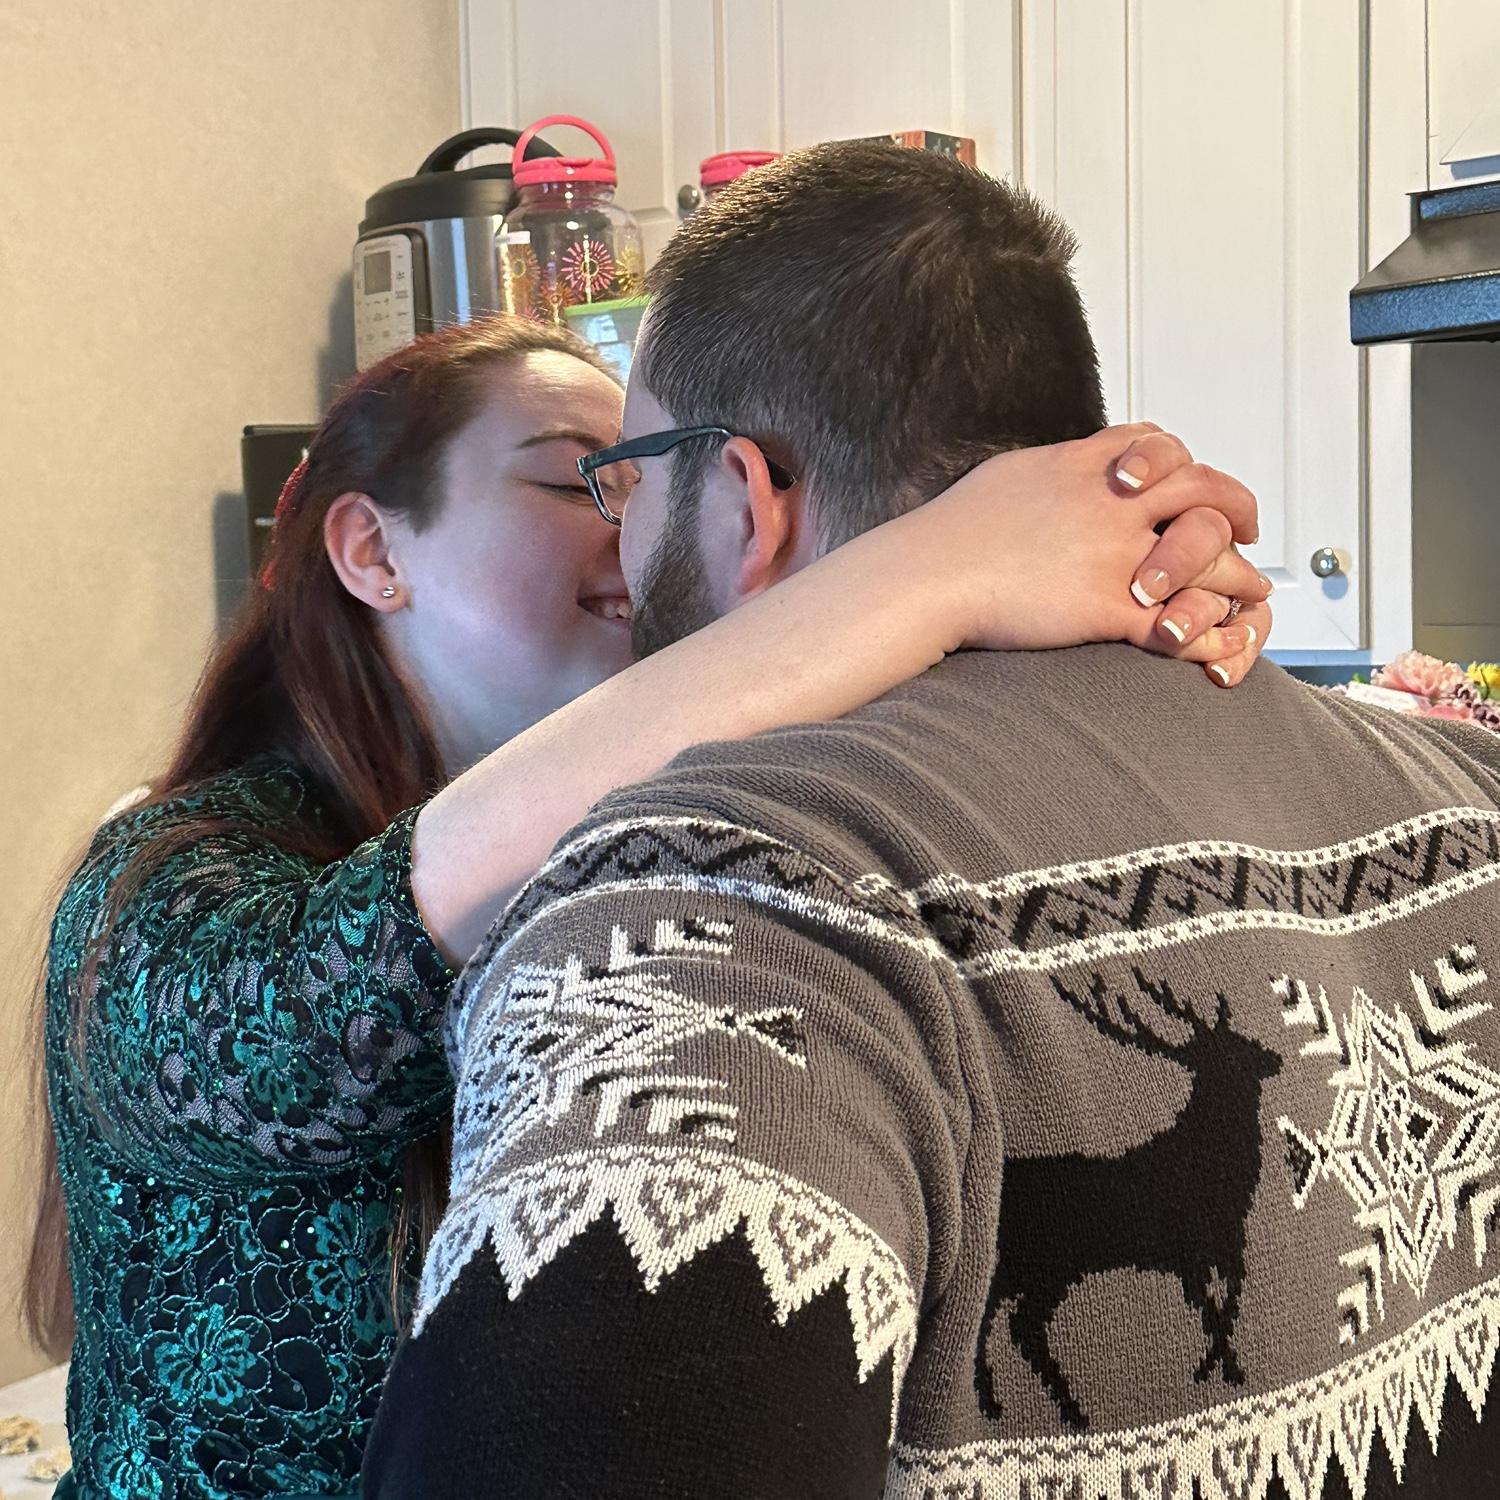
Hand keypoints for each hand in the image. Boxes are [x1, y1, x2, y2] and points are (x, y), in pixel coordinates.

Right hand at [926, 422, 1271, 686]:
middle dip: (1237, 507)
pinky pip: (1178, 622)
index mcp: (1086, 467)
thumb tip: (1062, 467)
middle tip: (1249, 527)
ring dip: (1237, 575)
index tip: (1199, 483)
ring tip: (1249, 591)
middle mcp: (1111, 503)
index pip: (1161, 446)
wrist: (927, 574)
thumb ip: (1052, 469)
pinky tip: (1217, 649)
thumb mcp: (1011, 475)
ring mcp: (1113, 555)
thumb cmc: (953, 532)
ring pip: (1207, 553)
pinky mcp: (1105, 608)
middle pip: (1203, 488)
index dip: (1189, 464)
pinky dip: (1208, 637)